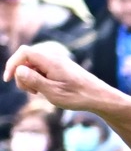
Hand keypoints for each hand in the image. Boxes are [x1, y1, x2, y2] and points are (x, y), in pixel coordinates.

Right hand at [3, 45, 118, 115]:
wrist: (101, 97)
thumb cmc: (78, 96)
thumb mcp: (53, 92)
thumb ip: (34, 80)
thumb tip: (19, 70)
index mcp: (50, 60)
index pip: (23, 53)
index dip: (12, 64)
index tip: (8, 79)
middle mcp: (53, 57)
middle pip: (27, 59)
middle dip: (22, 74)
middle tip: (30, 92)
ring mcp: (58, 62)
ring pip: (34, 66)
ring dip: (31, 78)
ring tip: (39, 93)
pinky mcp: (62, 68)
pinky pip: (43, 70)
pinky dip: (40, 79)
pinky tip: (47, 91)